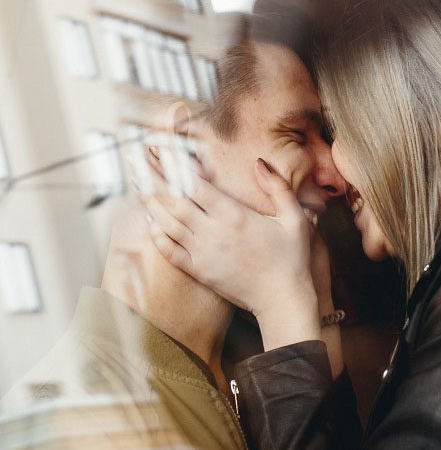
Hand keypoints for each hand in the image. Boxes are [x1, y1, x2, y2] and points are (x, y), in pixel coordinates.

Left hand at [143, 155, 321, 349]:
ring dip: (150, 201)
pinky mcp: (199, 271)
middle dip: (154, 176)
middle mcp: (213, 232)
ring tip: (138, 181)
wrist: (282, 300)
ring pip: (167, 222)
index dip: (175, 165)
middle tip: (139, 159)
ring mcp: (203, 253)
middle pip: (173, 199)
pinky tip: (151, 220)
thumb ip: (278, 187)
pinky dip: (157, 234)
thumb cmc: (291, 259)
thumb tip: (258, 162)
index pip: (195, 184)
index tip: (162, 149)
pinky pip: (169, 250)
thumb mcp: (294, 219)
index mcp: (235, 216)